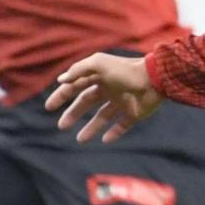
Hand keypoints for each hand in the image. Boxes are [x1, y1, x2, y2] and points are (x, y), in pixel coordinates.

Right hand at [46, 53, 163, 141]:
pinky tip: (105, 139)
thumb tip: (61, 80)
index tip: (49, 107)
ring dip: (91, 128)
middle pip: (87, 103)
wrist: (155, 79)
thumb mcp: (98, 64)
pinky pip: (123, 125)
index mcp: (100, 76)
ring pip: (103, 117)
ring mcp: (123, 101)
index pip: (76, 86)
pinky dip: (114, 133)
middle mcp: (110, 89)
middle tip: (62, 126)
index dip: (62, 95)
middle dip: (73, 114)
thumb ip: (78, 70)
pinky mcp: (135, 113)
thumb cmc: (126, 70)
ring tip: (80, 140)